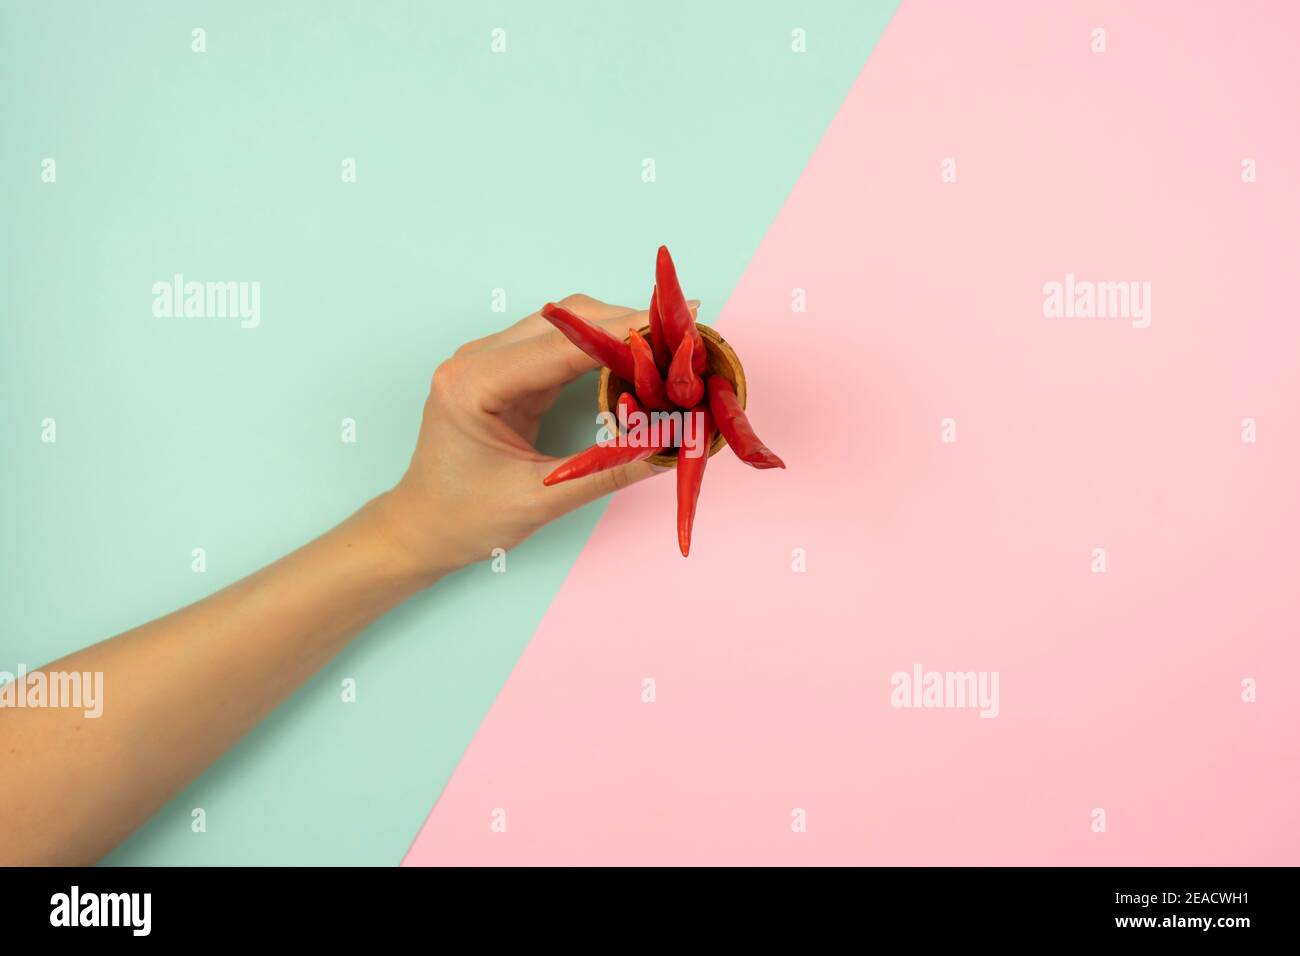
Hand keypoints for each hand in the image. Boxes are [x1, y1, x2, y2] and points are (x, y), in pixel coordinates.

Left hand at [371, 294, 694, 578]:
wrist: (421, 527)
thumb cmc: (465, 519)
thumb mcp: (541, 500)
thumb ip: (607, 470)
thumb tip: (670, 447)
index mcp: (474, 386)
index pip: (562, 346)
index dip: (624, 332)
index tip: (677, 324)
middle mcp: (475, 360)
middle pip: (565, 321)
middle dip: (627, 324)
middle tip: (683, 336)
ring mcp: (486, 361)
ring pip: (564, 326)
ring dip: (615, 331)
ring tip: (667, 345)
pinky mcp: (502, 371)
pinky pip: (557, 346)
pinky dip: (598, 349)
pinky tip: (633, 359)